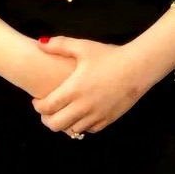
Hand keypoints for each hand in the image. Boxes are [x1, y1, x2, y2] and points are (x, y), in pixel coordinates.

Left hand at [32, 37, 149, 135]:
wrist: (137, 67)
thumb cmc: (109, 56)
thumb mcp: (84, 47)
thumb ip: (60, 45)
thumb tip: (40, 43)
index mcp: (74, 89)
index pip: (46, 107)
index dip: (37, 106)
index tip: (37, 100)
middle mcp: (83, 106)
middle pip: (55, 124)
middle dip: (46, 119)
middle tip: (47, 110)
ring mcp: (96, 115)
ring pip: (71, 130)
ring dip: (64, 123)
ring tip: (63, 112)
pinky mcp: (107, 120)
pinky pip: (88, 129)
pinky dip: (81, 125)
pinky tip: (81, 114)